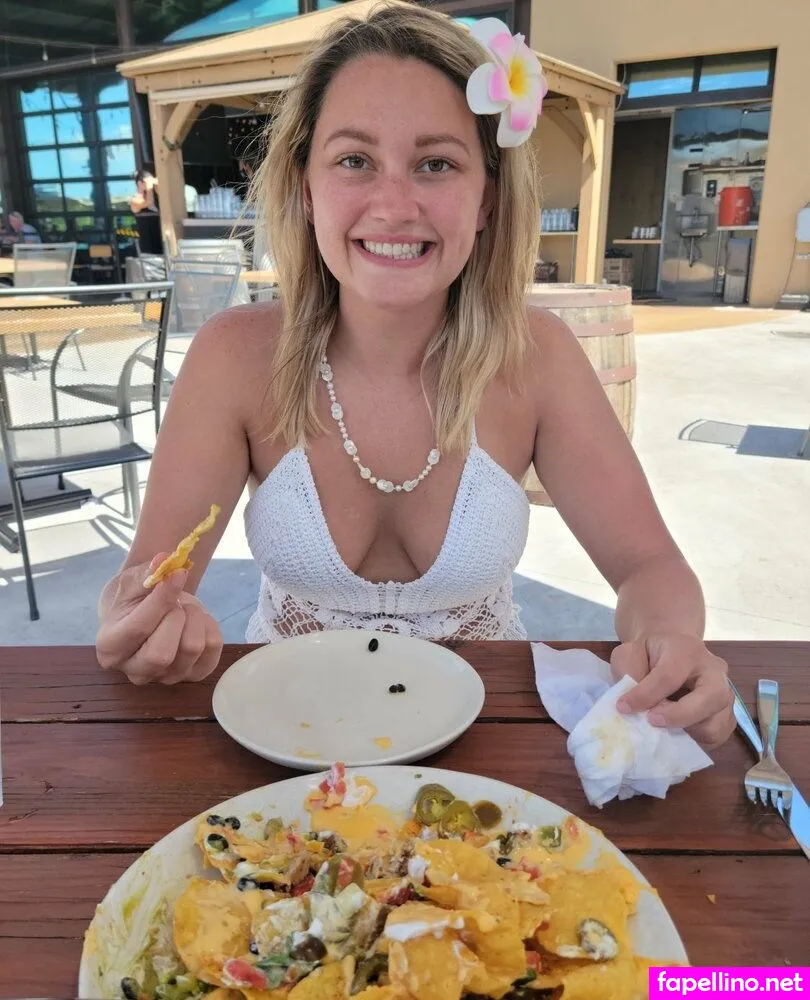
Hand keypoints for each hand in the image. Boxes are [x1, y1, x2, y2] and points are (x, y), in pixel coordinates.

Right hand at [96, 553, 222, 685]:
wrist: (146, 612)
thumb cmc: (134, 598)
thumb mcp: (132, 582)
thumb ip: (146, 573)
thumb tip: (164, 561)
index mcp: (110, 648)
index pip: (138, 628)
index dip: (161, 599)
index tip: (177, 575)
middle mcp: (135, 670)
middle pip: (162, 653)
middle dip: (176, 617)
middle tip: (175, 601)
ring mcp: (166, 677)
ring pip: (192, 648)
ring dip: (194, 617)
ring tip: (184, 608)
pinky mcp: (194, 674)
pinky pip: (213, 648)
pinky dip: (210, 625)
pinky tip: (196, 620)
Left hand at [610, 633, 733, 748]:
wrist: (672, 648)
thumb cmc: (649, 653)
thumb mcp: (630, 653)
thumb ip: (629, 674)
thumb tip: (632, 706)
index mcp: (687, 651)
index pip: (669, 677)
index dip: (645, 696)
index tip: (623, 707)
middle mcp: (714, 671)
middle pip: (711, 697)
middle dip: (679, 716)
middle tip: (651, 721)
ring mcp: (726, 694)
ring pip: (716, 723)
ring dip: (686, 732)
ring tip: (662, 727)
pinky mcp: (727, 714)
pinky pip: (717, 736)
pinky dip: (695, 741)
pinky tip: (675, 732)